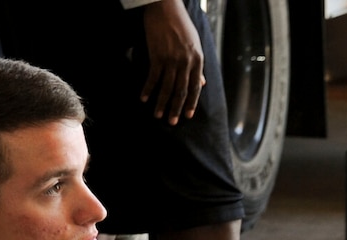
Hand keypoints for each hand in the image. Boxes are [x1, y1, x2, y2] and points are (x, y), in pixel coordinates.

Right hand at [142, 0, 206, 124]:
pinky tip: (144, 98)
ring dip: (161, 103)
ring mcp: (171, 60)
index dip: (191, 103)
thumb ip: (198, 66)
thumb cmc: (181, 26)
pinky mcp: (157, 56)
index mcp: (197, 61)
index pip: (195, 88)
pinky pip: (153, 77)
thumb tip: (202, 84)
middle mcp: (186, 63)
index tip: (188, 116)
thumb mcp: (196, 45)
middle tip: (172, 122)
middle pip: (181, 91)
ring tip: (158, 115)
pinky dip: (148, 89)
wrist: (165, 9)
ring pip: (167, 88)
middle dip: (176, 109)